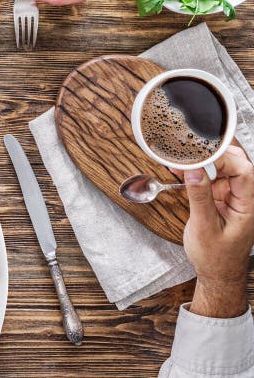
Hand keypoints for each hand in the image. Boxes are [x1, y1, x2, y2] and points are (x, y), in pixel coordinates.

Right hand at [173, 147, 253, 317]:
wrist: (216, 273)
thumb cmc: (215, 257)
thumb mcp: (204, 228)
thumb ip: (200, 197)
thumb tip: (194, 172)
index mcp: (248, 206)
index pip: (243, 171)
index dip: (223, 159)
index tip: (199, 157)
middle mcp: (243, 197)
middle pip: (236, 164)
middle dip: (213, 155)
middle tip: (189, 154)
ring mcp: (232, 196)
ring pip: (222, 168)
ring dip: (202, 163)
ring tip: (181, 162)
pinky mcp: (220, 198)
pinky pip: (210, 178)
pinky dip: (196, 173)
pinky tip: (181, 171)